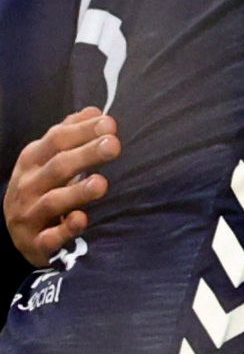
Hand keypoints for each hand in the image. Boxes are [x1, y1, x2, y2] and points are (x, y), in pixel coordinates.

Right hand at [7, 110, 119, 262]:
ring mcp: (29, 215)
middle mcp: (28, 186)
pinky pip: (49, 237)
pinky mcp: (35, 242)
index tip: (109, 124)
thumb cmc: (42, 188)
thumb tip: (93, 110)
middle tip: (113, 145)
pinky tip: (82, 219)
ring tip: (102, 183)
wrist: (20, 233)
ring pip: (53, 201)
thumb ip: (69, 136)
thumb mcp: (48, 160)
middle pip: (57, 167)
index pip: (56, 141)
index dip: (81, 131)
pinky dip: (65, 229)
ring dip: (78, 192)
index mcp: (32, 161)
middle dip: (85, 155)